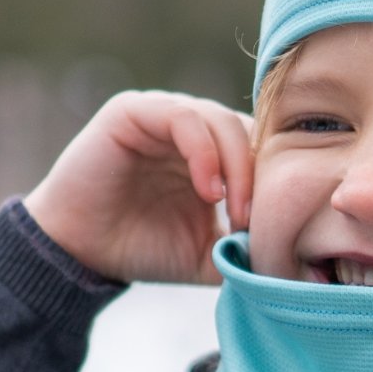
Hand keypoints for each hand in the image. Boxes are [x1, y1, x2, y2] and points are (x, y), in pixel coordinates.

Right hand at [24, 91, 253, 284]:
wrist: (80, 253)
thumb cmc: (144, 251)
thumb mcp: (209, 255)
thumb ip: (246, 249)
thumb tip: (291, 260)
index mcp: (214, 153)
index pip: (262, 148)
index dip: (275, 182)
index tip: (274, 228)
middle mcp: (192, 129)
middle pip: (249, 131)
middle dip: (260, 176)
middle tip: (253, 221)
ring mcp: (164, 115)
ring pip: (221, 120)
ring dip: (237, 166)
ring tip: (232, 209)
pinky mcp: (134, 111)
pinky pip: (184, 117)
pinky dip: (205, 152)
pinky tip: (209, 190)